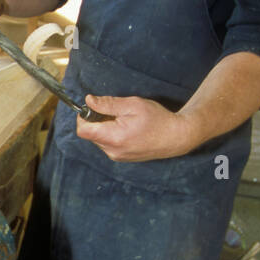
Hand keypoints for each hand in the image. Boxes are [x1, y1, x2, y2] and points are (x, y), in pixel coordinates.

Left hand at [76, 94, 195, 161]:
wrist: (176, 137)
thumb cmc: (157, 119)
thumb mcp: (132, 105)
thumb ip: (108, 104)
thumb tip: (88, 101)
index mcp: (114, 137)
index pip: (83, 130)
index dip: (84, 117)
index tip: (94, 108)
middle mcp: (113, 151)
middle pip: (90, 134)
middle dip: (96, 121)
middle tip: (115, 112)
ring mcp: (117, 157)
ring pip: (98, 139)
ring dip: (104, 128)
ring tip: (124, 121)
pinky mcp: (122, 158)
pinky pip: (108, 145)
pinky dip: (112, 135)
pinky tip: (127, 129)